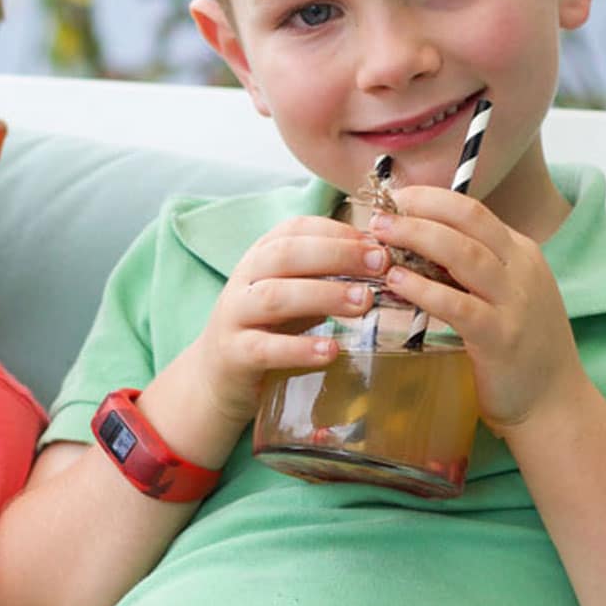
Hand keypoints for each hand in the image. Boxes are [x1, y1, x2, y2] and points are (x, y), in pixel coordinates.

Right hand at [189, 215, 391, 430]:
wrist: (217, 375)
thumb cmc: (268, 328)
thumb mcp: (294, 294)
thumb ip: (328, 277)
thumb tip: (388, 262)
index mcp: (260, 257)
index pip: (295, 230)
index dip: (337, 231)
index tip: (377, 242)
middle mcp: (244, 280)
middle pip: (285, 255)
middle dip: (336, 255)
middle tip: (381, 264)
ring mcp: (235, 316)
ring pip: (274, 296)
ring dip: (322, 295)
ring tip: (363, 302)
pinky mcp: (234, 354)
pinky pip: (265, 348)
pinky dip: (299, 348)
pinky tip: (331, 350)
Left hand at [369, 187, 579, 432]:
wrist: (552, 401)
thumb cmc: (515, 344)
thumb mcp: (500, 291)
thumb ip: (467, 266)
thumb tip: (410, 241)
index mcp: (519, 252)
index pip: (472, 210)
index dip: (429, 199)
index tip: (393, 198)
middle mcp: (520, 269)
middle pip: (468, 221)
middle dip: (419, 211)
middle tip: (379, 213)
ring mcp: (514, 302)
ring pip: (464, 254)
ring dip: (418, 238)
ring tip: (381, 235)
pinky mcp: (500, 337)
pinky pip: (458, 305)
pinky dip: (424, 289)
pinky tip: (396, 282)